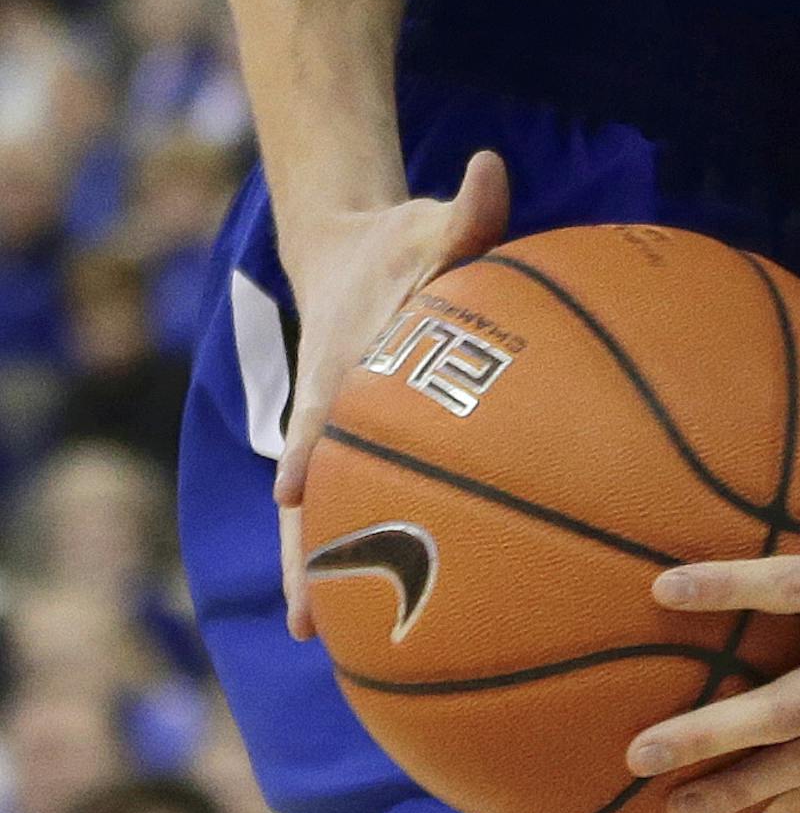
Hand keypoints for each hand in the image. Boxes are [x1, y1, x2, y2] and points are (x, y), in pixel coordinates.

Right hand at [274, 150, 509, 638]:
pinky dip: (351, 554)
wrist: (350, 254)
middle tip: (308, 621)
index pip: (319, 407)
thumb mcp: (433, 222)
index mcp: (340, 359)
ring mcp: (330, 436)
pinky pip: (349, 506)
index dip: (306, 445)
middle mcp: (326, 408)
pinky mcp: (348, 450)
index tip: (293, 489)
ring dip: (316, 571)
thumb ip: (468, 206)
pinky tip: (374, 618)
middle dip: (305, 550)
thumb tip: (493, 167)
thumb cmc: (403, 242)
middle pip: (306, 489)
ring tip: (324, 645)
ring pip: (317, 513)